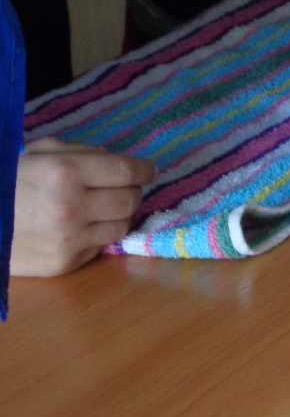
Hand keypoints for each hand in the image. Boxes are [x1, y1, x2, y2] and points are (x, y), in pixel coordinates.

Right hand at [11, 138, 156, 276]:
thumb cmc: (7, 182)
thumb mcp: (38, 153)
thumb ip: (81, 152)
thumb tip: (118, 161)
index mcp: (64, 172)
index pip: (126, 170)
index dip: (143, 169)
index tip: (148, 170)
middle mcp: (71, 207)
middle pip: (131, 200)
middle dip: (131, 191)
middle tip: (122, 187)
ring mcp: (69, 239)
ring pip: (122, 225)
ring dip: (118, 214)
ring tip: (100, 207)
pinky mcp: (65, 264)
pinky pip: (101, 245)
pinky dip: (98, 234)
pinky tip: (80, 226)